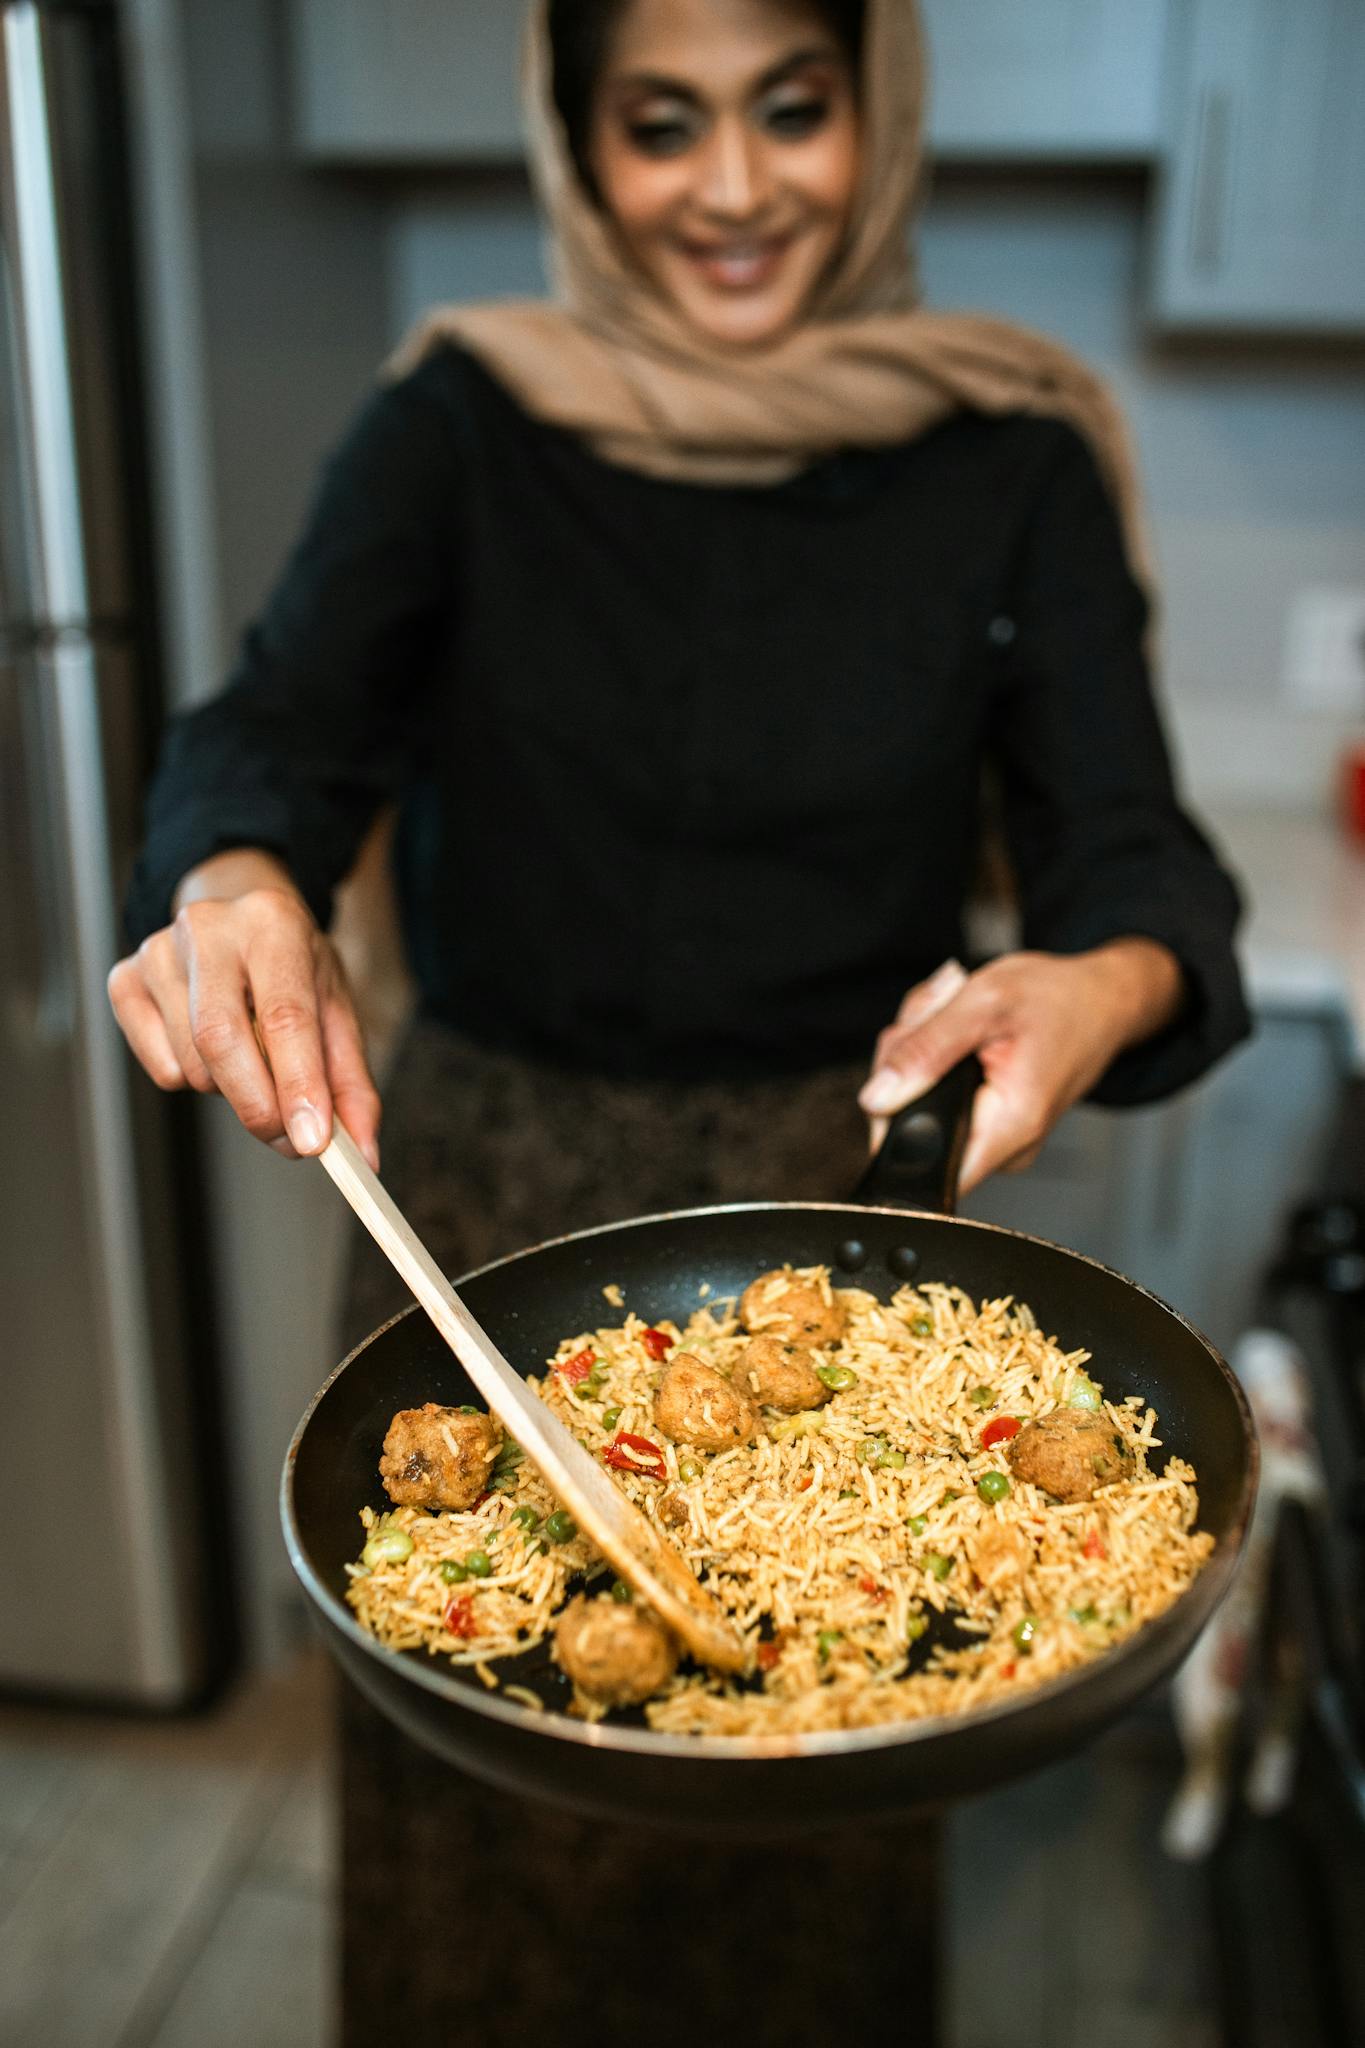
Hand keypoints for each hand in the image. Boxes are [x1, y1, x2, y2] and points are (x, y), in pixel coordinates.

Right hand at [107, 848, 380, 1166]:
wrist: (238, 917)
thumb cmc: (291, 969)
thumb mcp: (335, 1010)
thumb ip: (350, 1083)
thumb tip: (362, 1154)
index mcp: (273, 924)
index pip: (285, 1014)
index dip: (299, 1084)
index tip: (312, 1142)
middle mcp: (209, 928)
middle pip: (221, 1039)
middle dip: (258, 1105)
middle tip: (289, 1139)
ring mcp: (158, 951)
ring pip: (192, 1063)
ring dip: (231, 1092)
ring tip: (253, 1062)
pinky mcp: (124, 980)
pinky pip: (161, 1068)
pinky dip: (194, 1080)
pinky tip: (210, 1048)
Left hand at [859, 941, 1182, 1194]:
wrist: (1102, 999)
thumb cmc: (1059, 998)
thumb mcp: (983, 1002)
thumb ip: (925, 1050)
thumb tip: (876, 1099)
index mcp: (1009, 1125)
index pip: (925, 1169)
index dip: (891, 1123)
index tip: (902, 1070)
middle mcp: (1004, 1146)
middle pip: (908, 1126)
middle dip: (904, 1064)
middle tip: (938, 1018)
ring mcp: (995, 1138)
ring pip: (915, 1105)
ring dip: (919, 1052)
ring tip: (955, 1017)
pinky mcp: (987, 1123)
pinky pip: (934, 1098)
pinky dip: (934, 1058)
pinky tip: (960, 1031)